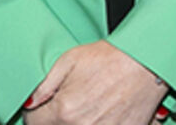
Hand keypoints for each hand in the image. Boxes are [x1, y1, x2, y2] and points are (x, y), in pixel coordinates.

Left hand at [23, 41, 165, 124]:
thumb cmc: (110, 58)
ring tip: (85, 108)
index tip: (42, 107)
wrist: (146, 64)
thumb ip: (44, 85)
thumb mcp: (69, 60)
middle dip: (54, 120)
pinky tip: (101, 115)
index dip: (35, 113)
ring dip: (74, 123)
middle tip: (67, 105)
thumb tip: (29, 103)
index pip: (34, 123)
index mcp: (64, 111)